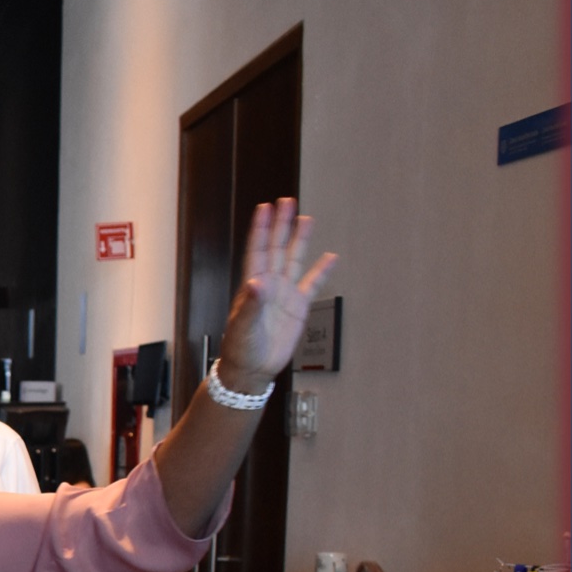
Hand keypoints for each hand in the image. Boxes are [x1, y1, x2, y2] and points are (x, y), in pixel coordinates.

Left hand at [214, 198, 339, 393]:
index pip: (258, 250)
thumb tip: (257, 282)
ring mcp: (285, 294)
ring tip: (306, 219)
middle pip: (277, 248)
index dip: (261, 229)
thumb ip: (251, 304)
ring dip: (300, 240)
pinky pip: (312, 284)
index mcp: (253, 285)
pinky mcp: (298, 307)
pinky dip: (321, 271)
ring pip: (294, 260)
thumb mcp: (243, 326)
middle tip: (286, 202)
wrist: (253, 369)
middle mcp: (269, 284)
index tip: (265, 208)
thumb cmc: (241, 348)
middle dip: (281, 225)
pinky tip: (330, 256)